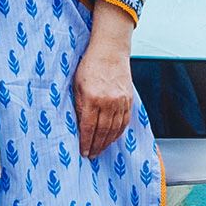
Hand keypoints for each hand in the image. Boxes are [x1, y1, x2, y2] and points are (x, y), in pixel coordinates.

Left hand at [72, 6, 137, 159]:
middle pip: (102, 131)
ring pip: (114, 129)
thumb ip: (78, 104)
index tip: (83, 152)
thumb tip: (77, 125)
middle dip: (96, 146)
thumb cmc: (90, 65)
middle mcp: (108, 102)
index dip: (86, 142)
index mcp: (92, 98)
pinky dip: (118, 132)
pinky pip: (124, 121)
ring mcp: (120, 101)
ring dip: (107, 142)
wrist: (110, 50)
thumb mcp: (77, 84)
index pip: (88, 127)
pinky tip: (112, 138)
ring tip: (100, 150)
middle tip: (91, 155)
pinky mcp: (128, 99)